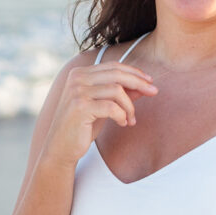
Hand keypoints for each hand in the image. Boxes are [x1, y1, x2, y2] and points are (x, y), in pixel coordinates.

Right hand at [43, 57, 157, 167]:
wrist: (61, 148)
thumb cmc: (83, 127)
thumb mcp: (105, 107)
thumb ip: (122, 94)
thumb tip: (145, 85)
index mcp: (80, 73)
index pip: (113, 67)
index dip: (134, 72)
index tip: (150, 81)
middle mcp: (77, 78)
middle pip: (117, 74)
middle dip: (139, 82)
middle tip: (154, 92)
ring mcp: (77, 91)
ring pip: (116, 90)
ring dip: (129, 106)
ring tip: (131, 119)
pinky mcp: (80, 107)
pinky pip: (111, 107)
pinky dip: (122, 115)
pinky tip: (123, 124)